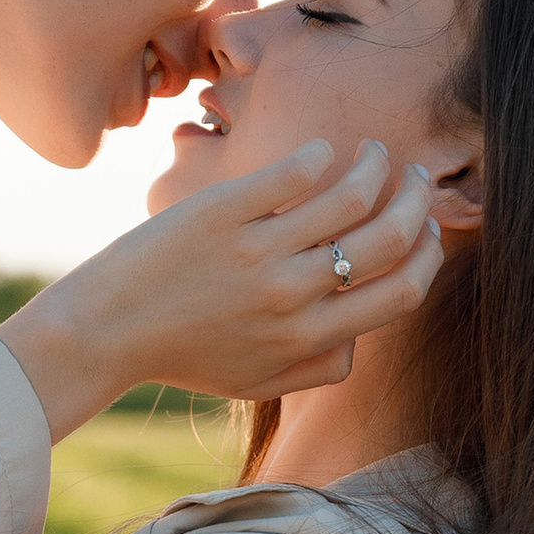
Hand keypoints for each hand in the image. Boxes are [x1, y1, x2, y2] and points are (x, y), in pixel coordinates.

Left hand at [0, 141, 443, 441]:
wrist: (105, 333)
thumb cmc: (182, 356)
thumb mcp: (256, 383)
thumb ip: (316, 370)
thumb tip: (360, 341)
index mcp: (308, 338)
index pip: (402, 291)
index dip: (428, 255)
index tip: (425, 230)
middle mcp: (291, 295)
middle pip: (390, 239)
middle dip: (418, 202)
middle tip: (416, 180)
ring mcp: (258, 250)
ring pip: (352, 196)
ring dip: (376, 165)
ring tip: (372, 153)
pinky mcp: (222, 211)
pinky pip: (295, 172)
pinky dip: (321, 155)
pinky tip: (323, 150)